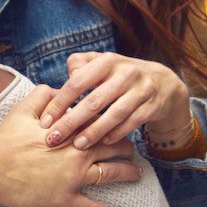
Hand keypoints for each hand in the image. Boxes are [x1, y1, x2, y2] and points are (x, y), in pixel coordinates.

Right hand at [0, 84, 140, 206]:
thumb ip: (45, 94)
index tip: (119, 123)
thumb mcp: (24, 108)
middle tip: (133, 150)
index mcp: (71, 130)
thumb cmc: (5, 137)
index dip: (113, 122)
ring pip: (112, 173)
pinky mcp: (64, 198)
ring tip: (137, 174)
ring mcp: (73, 177)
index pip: (102, 123)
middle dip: (128, 147)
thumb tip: (58, 89)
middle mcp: (78, 153)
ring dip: (128, 173)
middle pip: (115, 146)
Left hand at [40, 53, 191, 152]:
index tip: (45, 122)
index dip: (59, 103)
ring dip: (94, 131)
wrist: (162, 83)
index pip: (77, 82)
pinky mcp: (153, 105)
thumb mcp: (102, 64)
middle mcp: (125, 73)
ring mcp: (141, 89)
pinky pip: (132, 122)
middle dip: (71, 122)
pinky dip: (117, 133)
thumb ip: (80, 65)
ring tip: (78, 145)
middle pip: (94, 101)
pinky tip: (103, 143)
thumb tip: (66, 77)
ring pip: (114, 114)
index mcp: (107, 62)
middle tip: (54, 139)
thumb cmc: (120, 76)